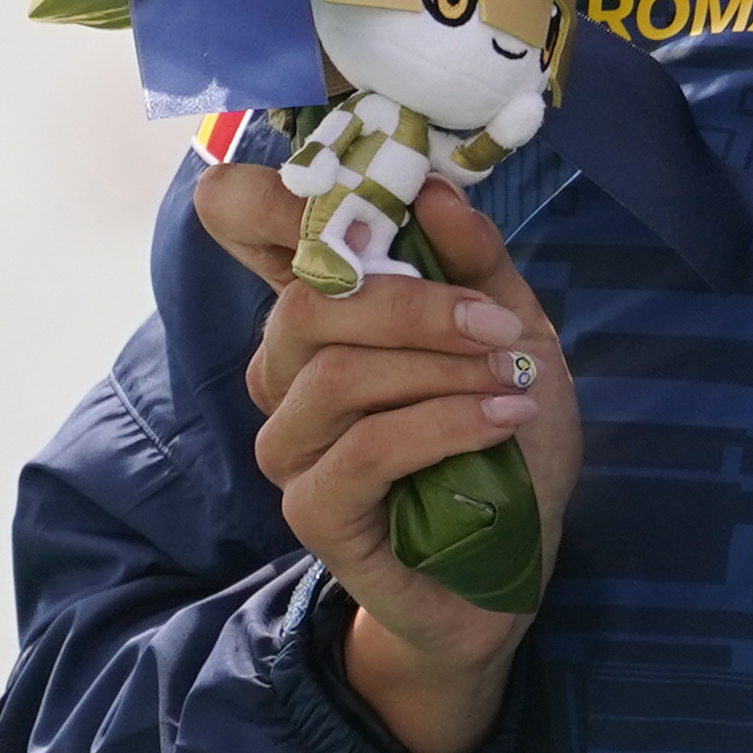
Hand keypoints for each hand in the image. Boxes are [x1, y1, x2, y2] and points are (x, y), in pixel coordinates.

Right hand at [192, 169, 580, 752]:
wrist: (513, 562)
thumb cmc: (503, 434)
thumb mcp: (514, 330)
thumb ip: (475, 262)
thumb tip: (433, 190)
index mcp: (320, 310)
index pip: (238, 222)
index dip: (269, 196)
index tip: (362, 194)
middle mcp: (285, 372)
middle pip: (306, 304)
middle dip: (416, 306)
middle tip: (502, 326)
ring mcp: (291, 445)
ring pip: (337, 375)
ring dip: (441, 370)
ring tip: (513, 382)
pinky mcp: (313, 512)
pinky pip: (363, 450)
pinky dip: (443, 425)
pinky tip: (502, 418)